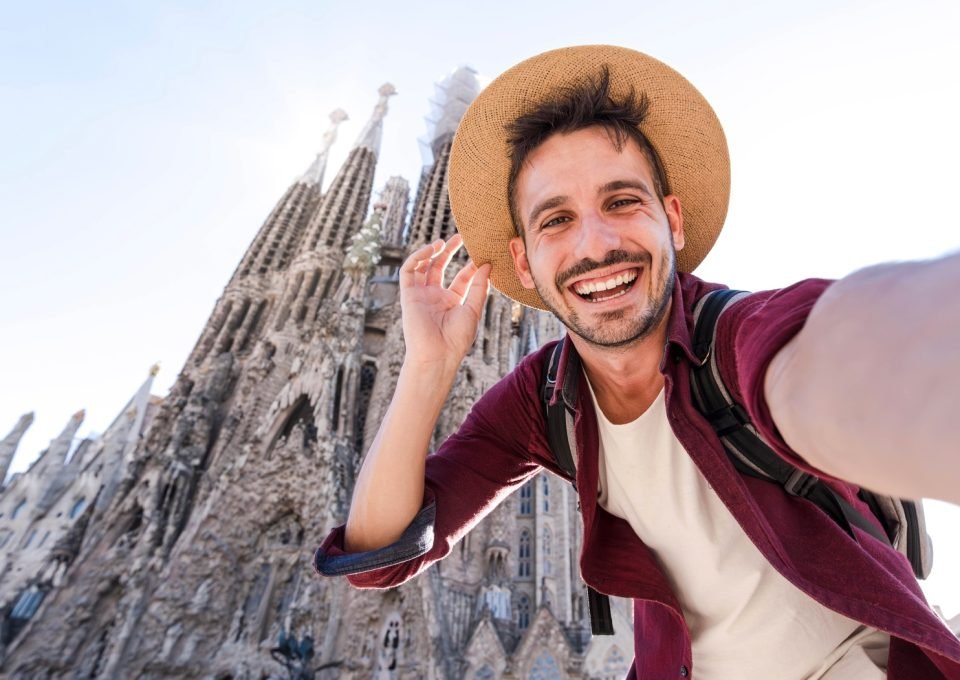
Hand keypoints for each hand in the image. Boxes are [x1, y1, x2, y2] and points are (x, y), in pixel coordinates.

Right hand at [398, 235, 490, 370]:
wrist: (437, 355)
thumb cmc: (456, 338)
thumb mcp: (473, 309)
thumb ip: (479, 286)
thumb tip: (487, 265)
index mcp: (452, 303)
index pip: (461, 279)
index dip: (470, 267)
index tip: (482, 255)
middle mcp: (436, 297)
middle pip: (440, 268)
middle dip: (449, 252)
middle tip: (460, 237)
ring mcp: (421, 295)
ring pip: (423, 267)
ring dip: (432, 252)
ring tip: (443, 241)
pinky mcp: (408, 295)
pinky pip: (408, 271)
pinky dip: (417, 257)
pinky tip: (430, 249)